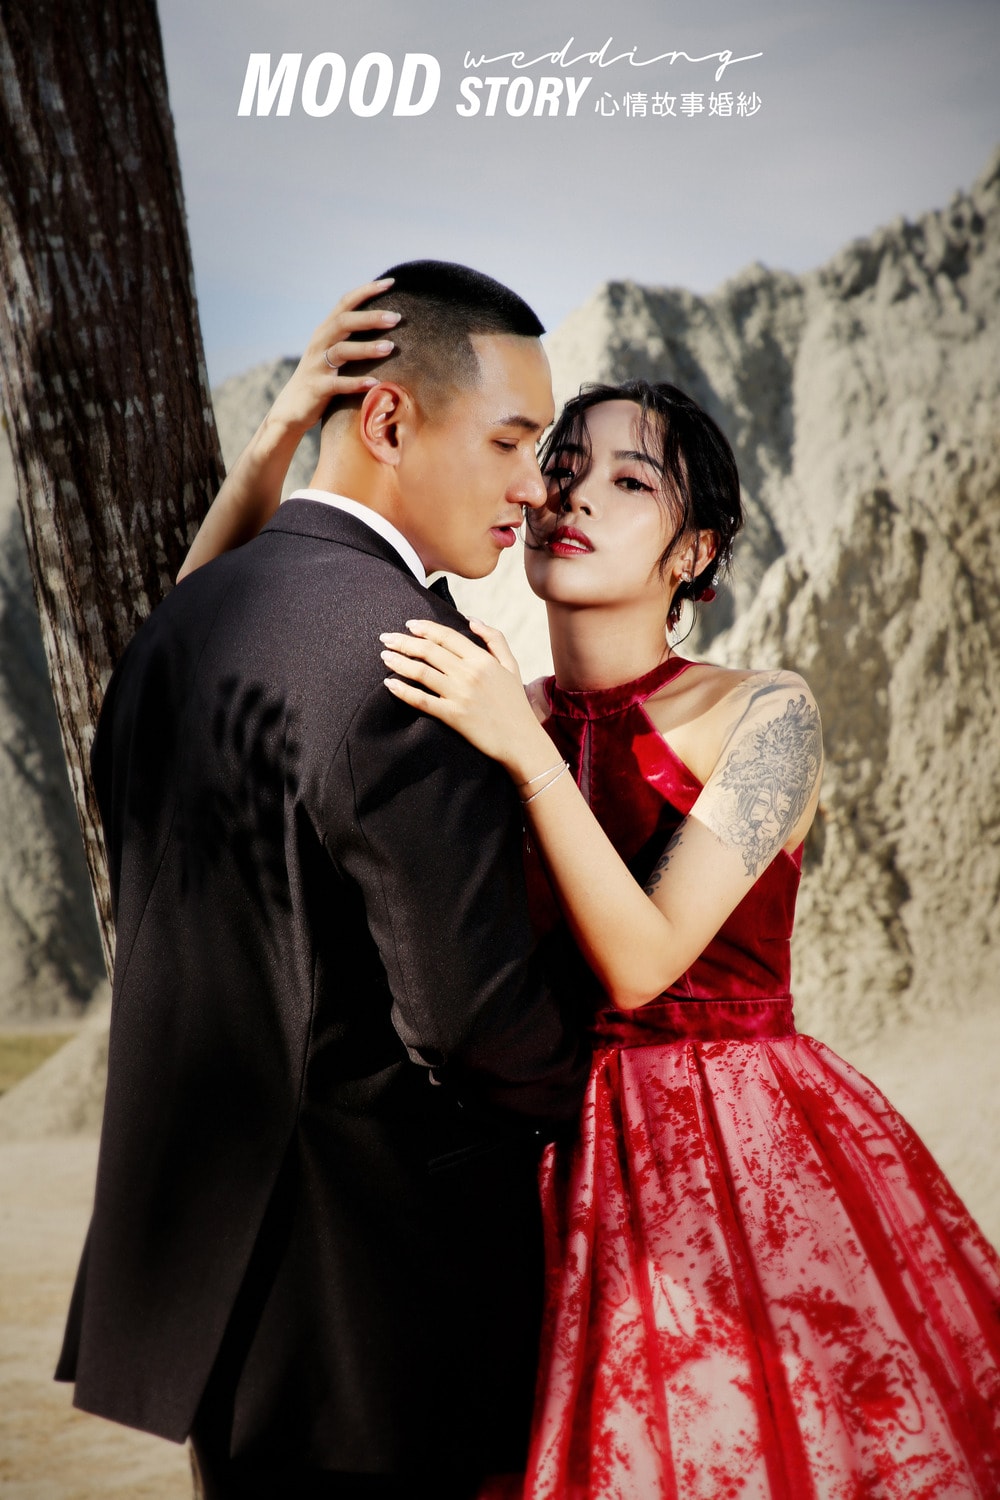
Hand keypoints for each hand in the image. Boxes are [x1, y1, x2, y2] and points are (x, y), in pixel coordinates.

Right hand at [268, 278, 401, 438]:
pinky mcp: (317, 387)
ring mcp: (317, 365)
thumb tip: (384, 322)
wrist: (291, 408)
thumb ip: (352, 337)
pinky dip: (357, 383)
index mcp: (325, 331)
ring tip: (390, 347)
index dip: (367, 290)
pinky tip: (376, 384)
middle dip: (371, 318)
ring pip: (341, 350)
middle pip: (344, 322)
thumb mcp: (333, 353)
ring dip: (366, 348)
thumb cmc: (321, 378)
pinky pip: (338, 384)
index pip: (345, 303)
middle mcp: (319, 343)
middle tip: (397, 318)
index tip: (391, 282)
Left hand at [380, 619, 555, 779]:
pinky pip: (422, 700)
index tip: (408, 625)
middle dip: (404, 641)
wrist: (521, 741)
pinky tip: (389, 684)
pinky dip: (404, 691)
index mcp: (482, 659)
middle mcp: (469, 673)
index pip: (447, 636)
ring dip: (399, 662)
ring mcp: (460, 695)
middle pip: (429, 651)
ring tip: (384, 656)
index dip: (425, 628)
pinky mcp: (453, 716)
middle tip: (385, 638)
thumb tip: (472, 620)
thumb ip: (494, 639)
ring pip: (422, 672)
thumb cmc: (515, 703)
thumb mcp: (511, 666)